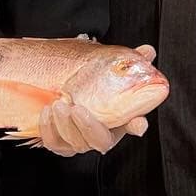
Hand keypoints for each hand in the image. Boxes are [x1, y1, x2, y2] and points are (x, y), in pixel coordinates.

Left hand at [37, 43, 155, 156]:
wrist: (66, 87)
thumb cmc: (94, 83)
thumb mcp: (112, 71)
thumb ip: (132, 62)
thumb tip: (147, 51)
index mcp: (119, 121)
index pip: (133, 126)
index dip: (136, 126)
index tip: (137, 122)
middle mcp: (99, 136)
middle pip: (98, 142)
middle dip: (87, 127)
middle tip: (76, 107)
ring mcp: (78, 141)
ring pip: (73, 143)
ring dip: (64, 125)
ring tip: (58, 103)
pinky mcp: (58, 142)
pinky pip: (53, 142)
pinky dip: (48, 128)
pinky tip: (48, 111)